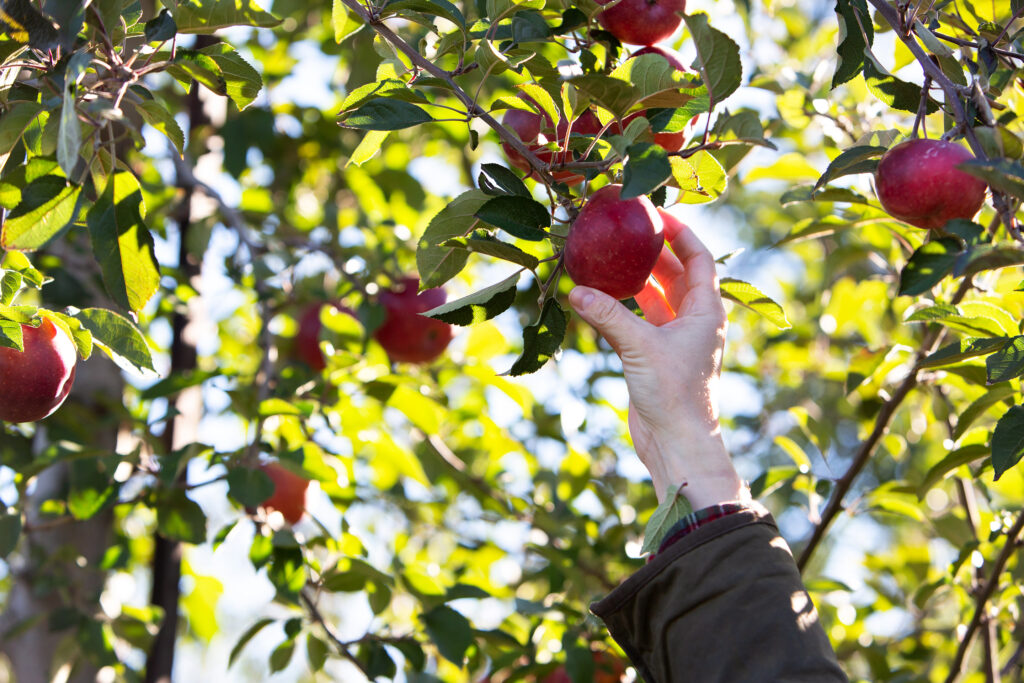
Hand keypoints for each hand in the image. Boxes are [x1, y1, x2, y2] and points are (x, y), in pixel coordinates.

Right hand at [568, 208, 746, 507]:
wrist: (677, 442)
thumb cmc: (674, 395)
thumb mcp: (640, 348)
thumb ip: (608, 316)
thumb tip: (575, 289)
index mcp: (706, 311)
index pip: (699, 258)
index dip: (681, 232)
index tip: (656, 213)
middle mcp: (694, 320)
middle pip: (676, 273)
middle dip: (652, 251)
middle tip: (626, 229)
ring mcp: (675, 337)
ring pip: (656, 295)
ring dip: (635, 277)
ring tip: (609, 254)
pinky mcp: (655, 354)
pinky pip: (639, 318)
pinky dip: (622, 305)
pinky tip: (599, 294)